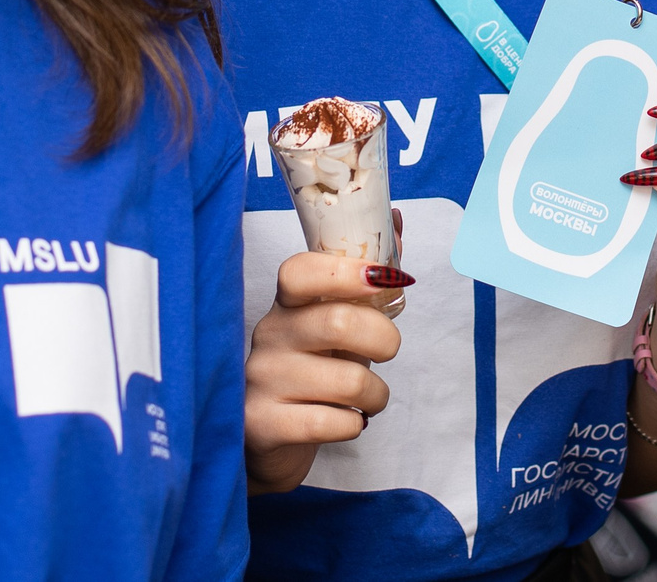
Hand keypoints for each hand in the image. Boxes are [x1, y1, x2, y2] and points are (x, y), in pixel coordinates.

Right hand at [242, 250, 410, 494]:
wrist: (267, 437)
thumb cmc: (313, 370)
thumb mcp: (338, 322)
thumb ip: (367, 278)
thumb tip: (395, 219)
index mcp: (288, 304)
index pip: (300, 272)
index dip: (345, 272)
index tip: (382, 279)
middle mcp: (269, 335)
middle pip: (338, 322)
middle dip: (383, 339)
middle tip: (387, 351)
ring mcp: (262, 380)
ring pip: (347, 380)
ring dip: (375, 393)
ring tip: (367, 398)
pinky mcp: (263, 424)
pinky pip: (331, 423)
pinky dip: (353, 425)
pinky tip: (345, 421)